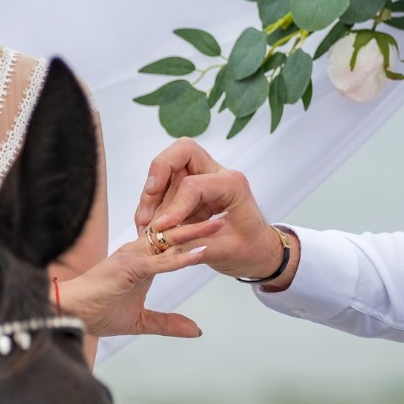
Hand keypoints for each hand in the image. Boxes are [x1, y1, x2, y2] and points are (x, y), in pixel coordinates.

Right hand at [57, 220, 221, 337]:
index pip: (171, 243)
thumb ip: (168, 324)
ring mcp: (134, 256)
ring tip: (218, 226)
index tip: (215, 229)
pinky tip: (200, 253)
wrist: (70, 315)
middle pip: (173, 234)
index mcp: (142, 260)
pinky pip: (160, 261)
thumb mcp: (141, 322)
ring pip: (169, 242)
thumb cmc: (97, 313)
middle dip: (199, 225)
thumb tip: (196, 330)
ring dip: (195, 235)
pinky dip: (181, 258)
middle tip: (224, 216)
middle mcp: (138, 251)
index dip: (193, 235)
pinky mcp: (129, 267)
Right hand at [135, 139, 289, 282]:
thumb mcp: (226, 251)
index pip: (193, 185)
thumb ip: (194, 242)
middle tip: (149, 197)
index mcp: (232, 184)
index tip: (162, 228)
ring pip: (169, 166)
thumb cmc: (250, 249)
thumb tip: (162, 237)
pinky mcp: (193, 189)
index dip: (174, 207)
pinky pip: (167, 185)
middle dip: (159, 172)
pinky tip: (147, 223)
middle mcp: (217, 174)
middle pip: (182, 152)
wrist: (260, 251)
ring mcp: (204, 178)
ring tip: (143, 222)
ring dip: (152, 191)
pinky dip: (154, 201)